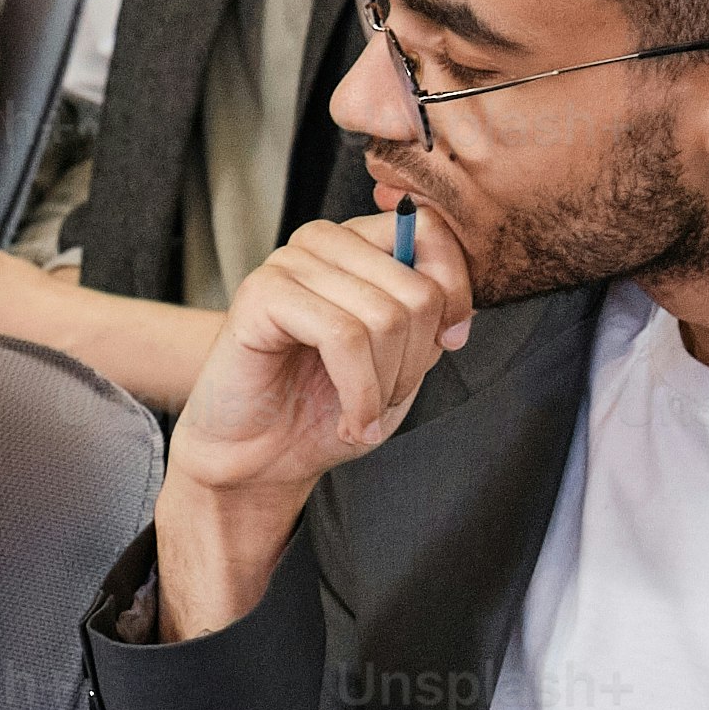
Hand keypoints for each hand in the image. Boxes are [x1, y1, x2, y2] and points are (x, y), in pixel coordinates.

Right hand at [151, 208, 473, 636]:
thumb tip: (454, 296)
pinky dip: (359, 387)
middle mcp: (316, 249)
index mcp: (352, 252)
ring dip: (386, 381)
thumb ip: (428, 320)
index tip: (445, 346)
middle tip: (380, 398)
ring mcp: (283, 270)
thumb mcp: (398, 370)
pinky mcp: (256, 303)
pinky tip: (346, 417)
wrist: (251, 470)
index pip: (438, 239)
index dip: (457, 294)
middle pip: (418, 284)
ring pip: (385, 309)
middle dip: (415, 358)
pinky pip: (340, 330)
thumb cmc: (317, 418)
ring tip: (357, 411)